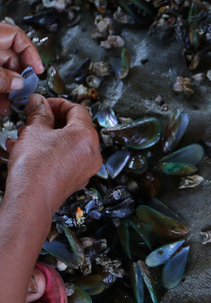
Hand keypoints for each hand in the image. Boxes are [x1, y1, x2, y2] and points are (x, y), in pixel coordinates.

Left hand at [0, 23, 43, 116]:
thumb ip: (4, 78)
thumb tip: (19, 83)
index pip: (17, 37)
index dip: (31, 53)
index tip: (37, 70)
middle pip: (9, 59)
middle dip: (17, 80)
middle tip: (23, 94)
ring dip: (6, 91)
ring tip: (9, 107)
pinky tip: (0, 107)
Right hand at [4, 94, 101, 216]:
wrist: (31, 200)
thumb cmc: (35, 168)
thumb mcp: (34, 131)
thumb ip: (39, 113)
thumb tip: (39, 102)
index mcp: (87, 136)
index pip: (78, 110)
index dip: (58, 103)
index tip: (43, 105)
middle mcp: (92, 152)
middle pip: (75, 127)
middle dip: (51, 122)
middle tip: (34, 121)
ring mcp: (87, 168)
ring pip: (68, 144)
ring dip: (47, 137)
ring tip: (25, 138)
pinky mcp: (77, 179)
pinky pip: (67, 159)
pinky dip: (51, 152)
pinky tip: (28, 152)